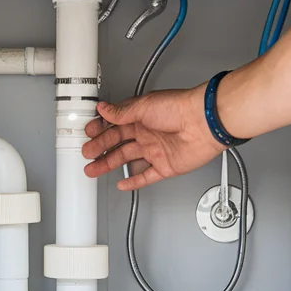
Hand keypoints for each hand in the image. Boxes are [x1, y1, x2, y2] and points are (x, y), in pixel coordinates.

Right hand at [82, 86, 225, 190]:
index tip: (88, 134)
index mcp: (141, 116)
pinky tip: (123, 183)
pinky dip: (134, 180)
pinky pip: (146, 176)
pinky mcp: (165, 166)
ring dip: (110, 164)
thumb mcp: (144, 107)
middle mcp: (148, 133)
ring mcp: (156, 150)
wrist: (204, 124)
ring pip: (127, 159)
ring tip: (94, 169)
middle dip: (100, 148)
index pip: (115, 124)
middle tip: (87, 154)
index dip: (100, 129)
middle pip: (118, 143)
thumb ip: (121, 112)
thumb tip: (103, 109)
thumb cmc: (179, 109)